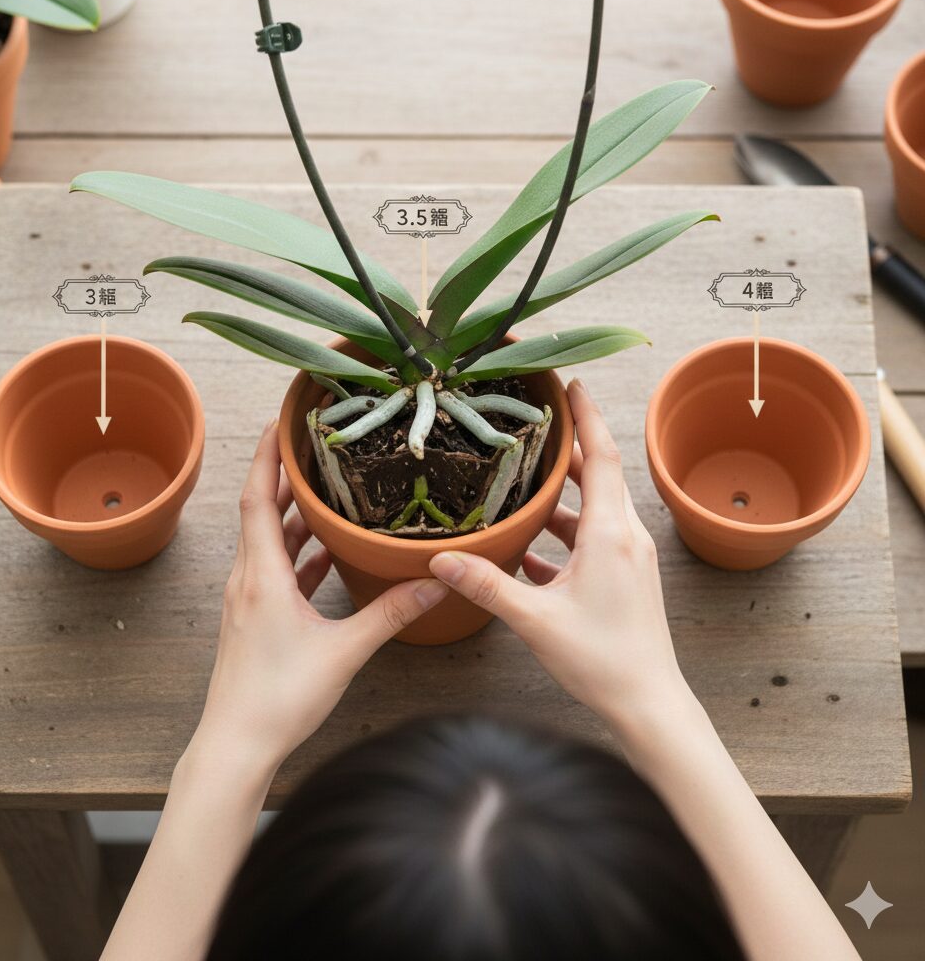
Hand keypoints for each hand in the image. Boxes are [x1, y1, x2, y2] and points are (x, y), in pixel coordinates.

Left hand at [190, 420, 446, 769]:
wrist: (236, 746)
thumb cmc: (278, 699)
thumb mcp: (344, 651)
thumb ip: (390, 613)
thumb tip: (433, 583)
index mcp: (261, 576)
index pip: (258, 498)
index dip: (266, 456)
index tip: (279, 422)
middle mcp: (247, 580)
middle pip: (260, 511)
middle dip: (283, 476)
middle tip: (311, 447)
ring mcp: (248, 600)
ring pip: (267, 541)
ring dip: (290, 514)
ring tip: (322, 491)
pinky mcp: (254, 620)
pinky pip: (274, 571)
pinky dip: (296, 554)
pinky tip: (322, 554)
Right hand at [429, 378, 685, 723]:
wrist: (649, 703)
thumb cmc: (602, 660)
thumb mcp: (536, 619)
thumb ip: (487, 584)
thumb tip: (440, 559)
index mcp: (609, 534)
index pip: (600, 457)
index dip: (586, 417)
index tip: (571, 385)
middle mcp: (625, 537)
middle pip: (597, 476)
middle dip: (569, 448)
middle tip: (536, 425)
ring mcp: (628, 559)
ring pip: (593, 509)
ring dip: (561, 496)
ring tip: (523, 484)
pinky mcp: (625, 578)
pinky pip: (592, 541)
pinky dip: (564, 534)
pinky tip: (530, 550)